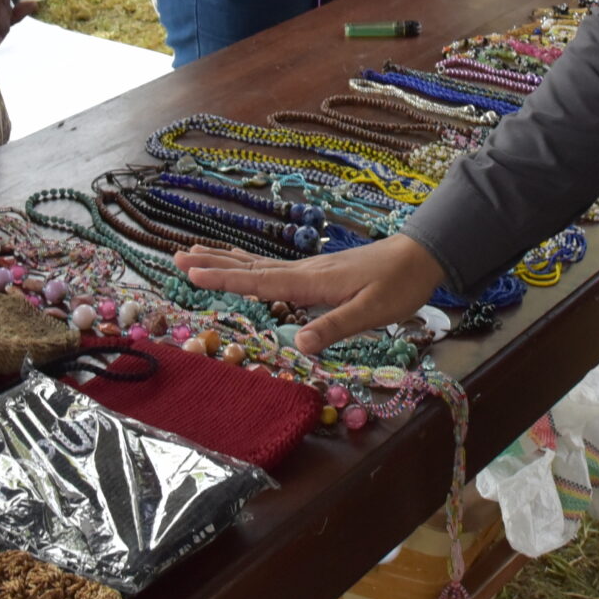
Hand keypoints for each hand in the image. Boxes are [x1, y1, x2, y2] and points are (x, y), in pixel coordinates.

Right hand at [177, 235, 447, 355]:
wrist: (421, 257)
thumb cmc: (398, 285)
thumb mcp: (371, 312)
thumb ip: (335, 326)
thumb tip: (299, 344)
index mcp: (311, 281)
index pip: (259, 281)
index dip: (224, 280)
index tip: (190, 273)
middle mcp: (304, 271)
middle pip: (250, 267)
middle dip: (213, 264)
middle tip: (177, 256)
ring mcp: (310, 269)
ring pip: (259, 265)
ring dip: (226, 261)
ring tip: (195, 253)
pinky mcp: (317, 272)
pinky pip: (273, 268)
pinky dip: (249, 266)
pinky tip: (244, 267)